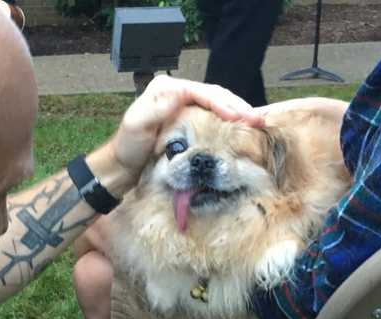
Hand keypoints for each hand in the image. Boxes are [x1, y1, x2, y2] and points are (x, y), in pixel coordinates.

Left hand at [93, 76, 264, 192]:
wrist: (121, 168)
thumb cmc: (127, 147)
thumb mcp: (137, 125)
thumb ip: (156, 109)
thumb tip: (180, 93)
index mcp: (165, 88)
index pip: (201, 91)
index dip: (222, 103)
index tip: (239, 117)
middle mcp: (176, 93)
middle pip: (214, 95)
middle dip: (237, 106)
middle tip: (258, 120)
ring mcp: (183, 107)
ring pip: (216, 105)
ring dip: (237, 113)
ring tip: (258, 123)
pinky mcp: (188, 122)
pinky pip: (212, 118)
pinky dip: (228, 122)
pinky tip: (242, 129)